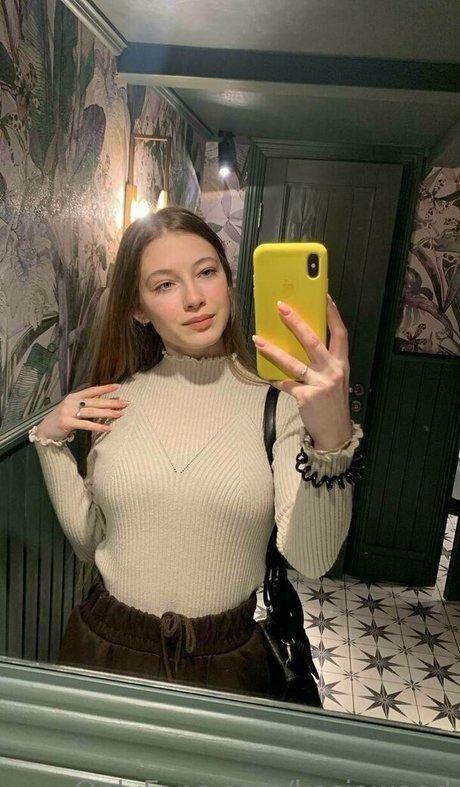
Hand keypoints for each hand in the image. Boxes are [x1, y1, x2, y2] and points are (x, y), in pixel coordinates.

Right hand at [35, 384, 128, 441]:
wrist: (44, 431)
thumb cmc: (62, 419)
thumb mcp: (72, 408)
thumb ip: (85, 404)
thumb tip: (103, 401)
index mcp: (74, 396)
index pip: (92, 390)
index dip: (105, 388)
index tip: (118, 386)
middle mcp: (71, 402)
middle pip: (95, 401)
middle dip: (111, 402)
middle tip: (125, 403)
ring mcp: (68, 412)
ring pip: (92, 411)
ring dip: (107, 413)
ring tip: (120, 414)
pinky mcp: (67, 423)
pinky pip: (85, 425)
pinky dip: (97, 426)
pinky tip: (107, 428)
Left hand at [253, 295, 351, 450]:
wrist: (335, 431)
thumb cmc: (332, 402)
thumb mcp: (334, 378)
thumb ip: (323, 361)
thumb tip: (300, 341)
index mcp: (341, 363)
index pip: (340, 333)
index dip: (332, 314)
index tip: (324, 297)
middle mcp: (332, 370)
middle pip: (313, 341)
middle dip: (296, 322)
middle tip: (281, 307)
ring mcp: (320, 384)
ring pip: (293, 362)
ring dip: (273, 350)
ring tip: (258, 339)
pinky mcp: (306, 396)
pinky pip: (286, 384)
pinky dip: (275, 379)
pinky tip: (265, 374)